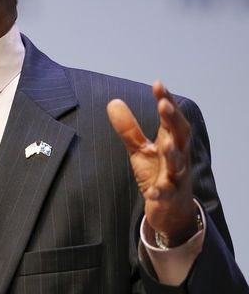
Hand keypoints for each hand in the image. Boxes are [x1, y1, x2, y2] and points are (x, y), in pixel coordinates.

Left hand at [107, 82, 198, 246]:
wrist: (171, 209)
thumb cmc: (157, 173)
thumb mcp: (140, 149)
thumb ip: (128, 128)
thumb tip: (113, 101)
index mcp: (170, 141)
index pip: (171, 118)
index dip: (166, 101)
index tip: (158, 84)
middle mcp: (177, 156)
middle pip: (180, 136)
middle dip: (173, 120)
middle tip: (164, 104)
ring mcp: (175, 177)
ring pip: (178, 164)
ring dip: (173, 154)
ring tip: (166, 144)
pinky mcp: (169, 196)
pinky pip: (165, 194)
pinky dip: (160, 192)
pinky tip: (152, 191)